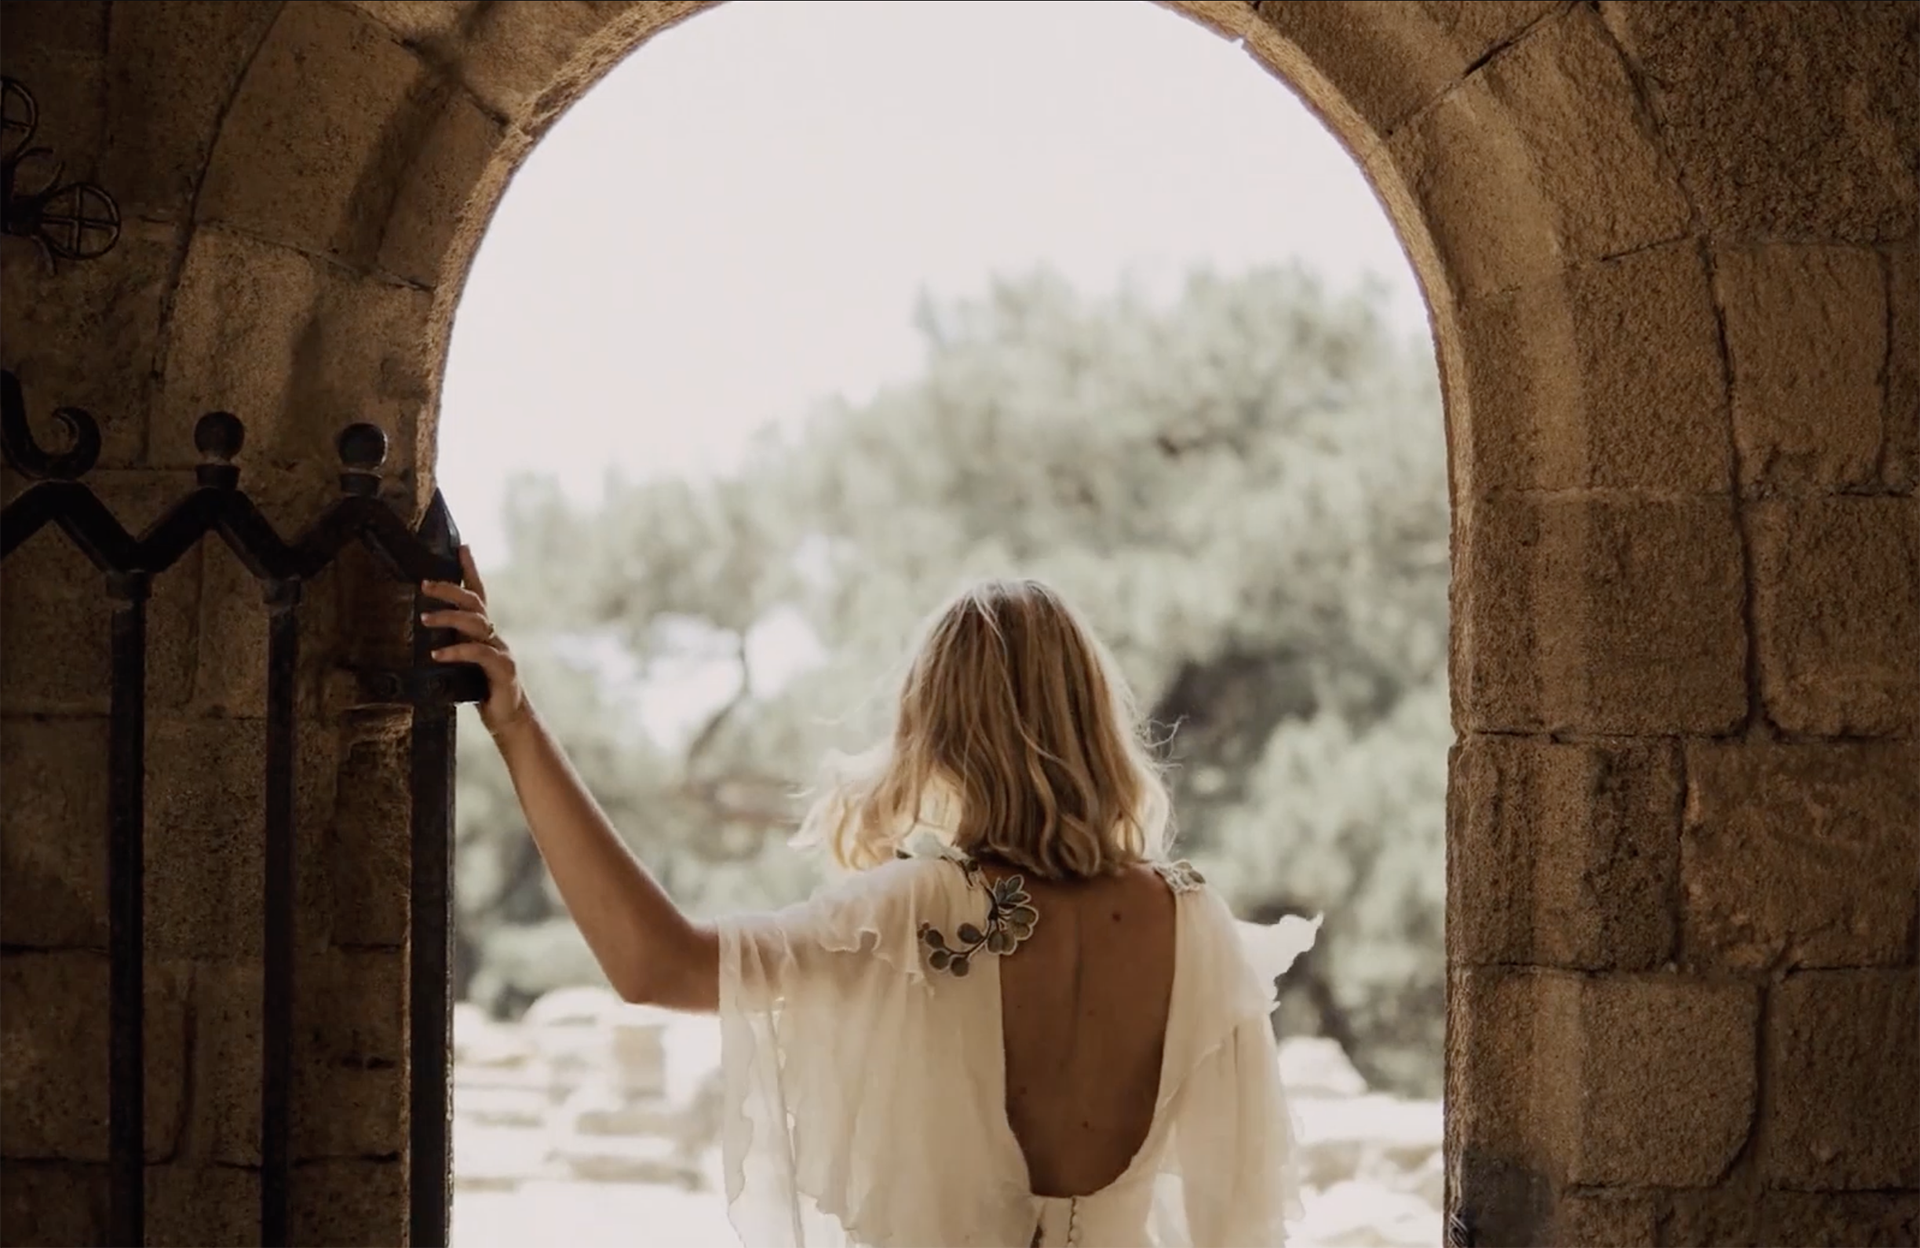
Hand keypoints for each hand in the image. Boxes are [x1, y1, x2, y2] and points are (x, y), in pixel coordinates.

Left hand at [422, 545, 531, 737]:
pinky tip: (437, 655)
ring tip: (424, 619)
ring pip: (475, 623)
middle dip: (449, 589)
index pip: (478, 593)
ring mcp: (500, 650)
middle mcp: (494, 635)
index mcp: (485, 631)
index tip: (462, 547)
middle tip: (425, 585)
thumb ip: (452, 643)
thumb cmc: (482, 689)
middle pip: (474, 602)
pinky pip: (477, 653)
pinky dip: (456, 652)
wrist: (508, 717)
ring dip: (447, 618)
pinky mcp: (501, 668)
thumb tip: (424, 629)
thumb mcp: (463, 661)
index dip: (471, 569)